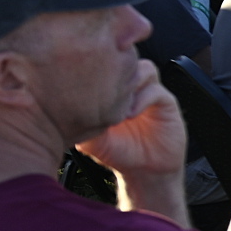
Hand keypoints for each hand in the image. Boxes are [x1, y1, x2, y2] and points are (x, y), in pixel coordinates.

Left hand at [79, 68, 187, 186]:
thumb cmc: (118, 153)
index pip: (106, 64)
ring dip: (130, 82)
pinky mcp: (166, 103)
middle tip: (102, 85)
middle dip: (115, 68)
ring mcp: (149, 93)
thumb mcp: (90, 139)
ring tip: (118, 105)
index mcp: (112, 89)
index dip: (97, 64)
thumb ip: (80, 121)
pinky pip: (157, 90)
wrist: (145, 171)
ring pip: (143, 68)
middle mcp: (132, 87)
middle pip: (127, 59)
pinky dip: (142, 98)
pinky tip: (130, 114)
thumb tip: (63, 107)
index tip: (84, 74)